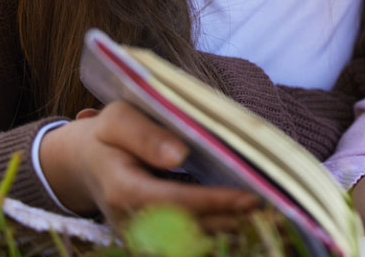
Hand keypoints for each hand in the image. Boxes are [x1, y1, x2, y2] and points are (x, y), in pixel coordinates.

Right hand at [39, 101, 259, 229]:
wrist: (85, 166)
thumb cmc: (108, 135)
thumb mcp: (117, 119)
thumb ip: (144, 134)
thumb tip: (178, 153)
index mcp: (123, 191)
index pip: (174, 202)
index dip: (213, 202)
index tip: (250, 198)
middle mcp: (133, 224)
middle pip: (191, 230)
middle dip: (234, 222)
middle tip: (279, 211)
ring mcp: (143, 238)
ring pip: (194, 243)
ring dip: (234, 232)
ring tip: (274, 218)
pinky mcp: (154, 242)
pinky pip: (191, 244)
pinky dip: (222, 233)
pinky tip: (251, 222)